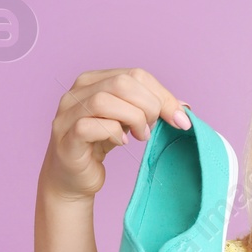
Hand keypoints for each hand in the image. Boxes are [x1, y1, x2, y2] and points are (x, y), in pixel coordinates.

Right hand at [40, 68, 189, 203]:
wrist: (74, 177)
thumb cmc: (102, 143)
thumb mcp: (131, 120)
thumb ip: (153, 108)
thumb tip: (184, 108)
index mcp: (94, 80)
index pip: (136, 74)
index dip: (163, 96)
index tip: (179, 120)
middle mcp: (77, 92)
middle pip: (122, 83)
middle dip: (149, 106)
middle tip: (152, 128)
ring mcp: (67, 113)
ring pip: (104, 101)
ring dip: (133, 119)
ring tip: (141, 136)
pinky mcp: (66, 137)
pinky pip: (90, 126)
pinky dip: (113, 133)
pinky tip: (122, 142)